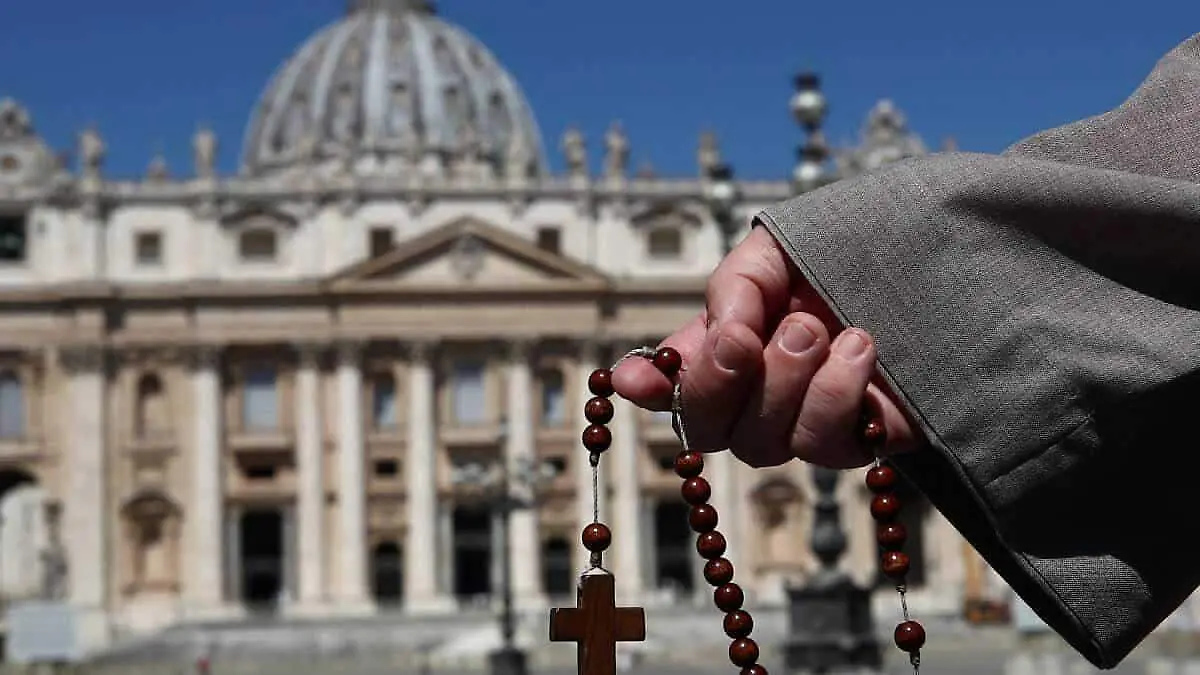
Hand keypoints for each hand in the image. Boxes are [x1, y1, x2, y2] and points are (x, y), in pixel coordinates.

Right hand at [611, 226, 923, 468]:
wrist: (941, 252)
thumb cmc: (852, 249)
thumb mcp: (780, 247)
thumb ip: (735, 286)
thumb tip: (707, 339)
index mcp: (729, 344)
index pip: (672, 382)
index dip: (647, 387)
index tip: (634, 378)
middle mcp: (759, 393)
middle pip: (704, 429)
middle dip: (717, 384)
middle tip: (753, 335)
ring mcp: (808, 422)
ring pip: (762, 444)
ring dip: (783, 385)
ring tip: (818, 328)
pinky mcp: (863, 439)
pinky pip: (827, 448)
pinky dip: (834, 399)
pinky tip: (858, 349)